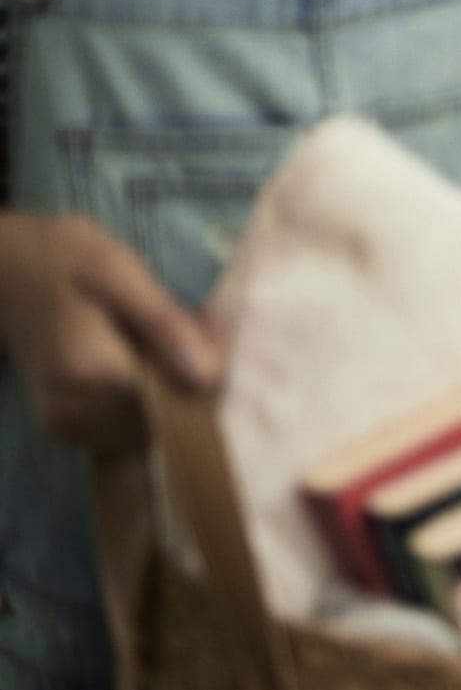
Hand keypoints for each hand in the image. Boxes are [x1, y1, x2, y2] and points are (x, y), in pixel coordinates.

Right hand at [0, 211, 223, 456]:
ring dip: (167, 392)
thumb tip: (212, 375)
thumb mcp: (118, 272)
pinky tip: (134, 361)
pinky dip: (143, 402)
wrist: (4, 270)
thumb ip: (165, 323)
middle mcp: (78, 412)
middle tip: (186, 327)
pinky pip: (128, 431)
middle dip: (190, 379)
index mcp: (93, 373)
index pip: (184, 395)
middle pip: (169, 417)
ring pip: (151, 427)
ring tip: (152, 341)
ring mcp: (69, 426)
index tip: (205, 325)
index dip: (209, 364)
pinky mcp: (67, 428)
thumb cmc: (61, 259)